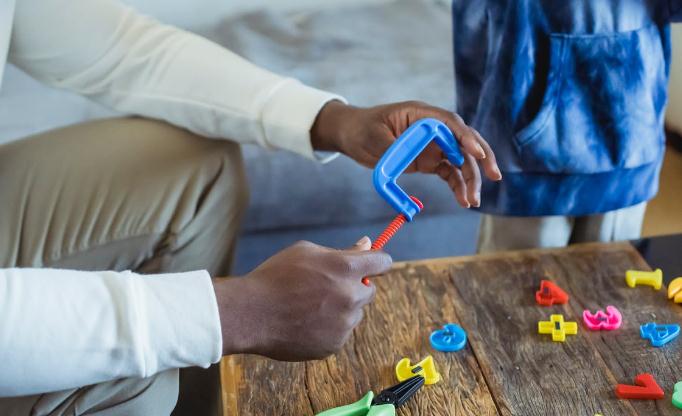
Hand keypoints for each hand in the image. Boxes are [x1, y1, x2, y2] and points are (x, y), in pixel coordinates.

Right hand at [212, 237, 390, 360]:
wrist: (250, 314)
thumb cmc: (275, 277)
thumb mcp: (306, 252)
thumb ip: (342, 251)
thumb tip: (366, 244)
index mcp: (345, 268)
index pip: (382, 262)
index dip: (377, 261)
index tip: (371, 264)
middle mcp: (350, 296)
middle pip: (370, 290)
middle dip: (355, 286)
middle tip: (327, 287)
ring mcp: (343, 324)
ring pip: (355, 313)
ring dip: (342, 309)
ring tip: (309, 306)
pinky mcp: (334, 344)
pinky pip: (341, 332)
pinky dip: (329, 328)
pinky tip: (305, 322)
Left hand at [311, 100, 501, 207]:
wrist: (353, 135)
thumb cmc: (362, 129)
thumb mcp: (374, 138)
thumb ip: (394, 149)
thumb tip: (410, 162)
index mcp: (421, 114)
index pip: (450, 123)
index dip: (466, 137)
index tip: (477, 153)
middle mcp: (433, 129)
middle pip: (464, 141)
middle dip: (481, 158)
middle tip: (494, 176)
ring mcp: (433, 145)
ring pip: (460, 161)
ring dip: (470, 180)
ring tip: (472, 200)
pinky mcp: (430, 161)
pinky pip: (450, 173)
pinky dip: (458, 186)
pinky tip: (464, 200)